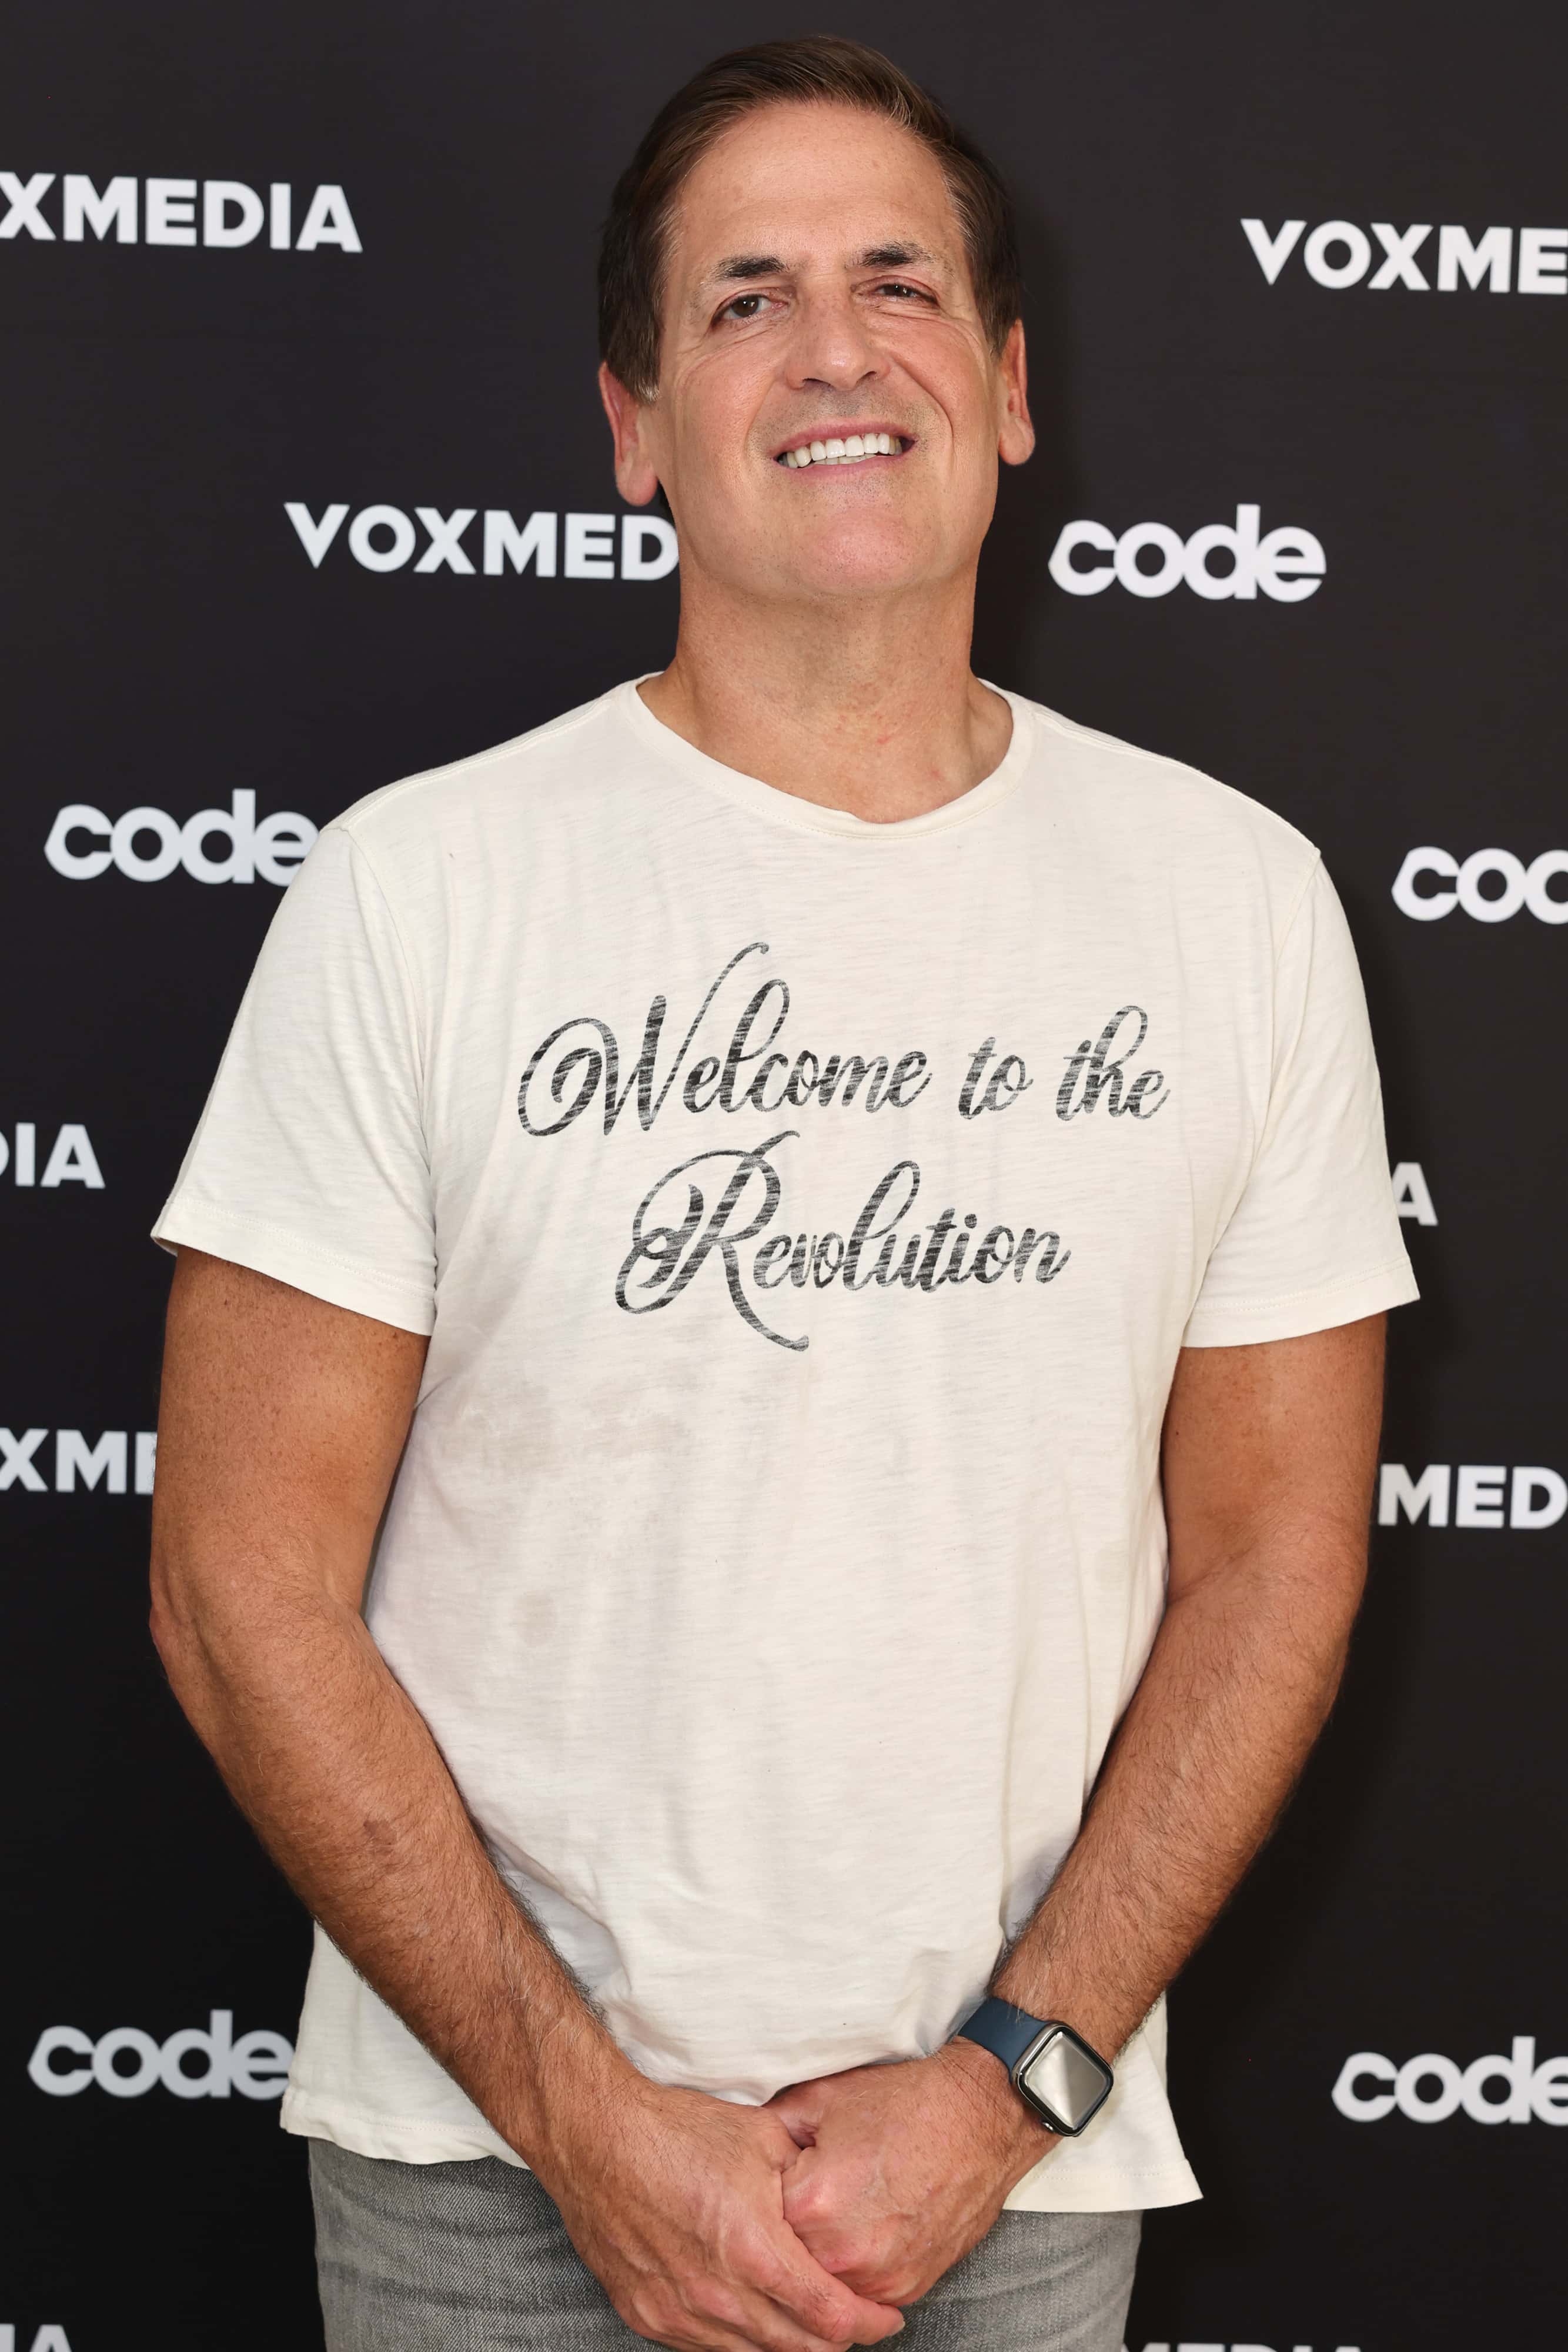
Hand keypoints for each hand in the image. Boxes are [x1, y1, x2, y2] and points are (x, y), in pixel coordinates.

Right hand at [535, 2068, 907, 2351]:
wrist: (596, 2137)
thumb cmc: (677, 2130)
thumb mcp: (762, 2137)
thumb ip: (807, 2178)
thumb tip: (843, 2195)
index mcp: (754, 2249)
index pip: (830, 2316)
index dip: (868, 2322)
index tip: (889, 2316)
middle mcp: (718, 2295)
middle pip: (798, 2348)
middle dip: (836, 2341)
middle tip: (858, 2325)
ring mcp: (679, 2312)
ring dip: (789, 2345)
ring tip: (812, 2326)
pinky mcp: (647, 2315)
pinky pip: (707, 2347)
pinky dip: (740, 2341)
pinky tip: (753, 2321)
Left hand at [765, 2040, 1055, 2306]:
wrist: (978, 2117)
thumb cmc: (905, 2103)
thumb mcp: (823, 2098)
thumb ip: (773, 2129)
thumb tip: (743, 2147)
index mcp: (812, 2204)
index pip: (758, 2219)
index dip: (764, 2194)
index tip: (776, 2178)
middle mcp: (843, 2253)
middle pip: (787, 2260)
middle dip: (788, 2231)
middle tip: (807, 2196)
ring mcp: (878, 2277)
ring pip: (823, 2283)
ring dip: (819, 2256)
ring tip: (836, 2211)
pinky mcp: (906, 2289)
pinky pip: (861, 2291)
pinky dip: (855, 2266)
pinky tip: (863, 2227)